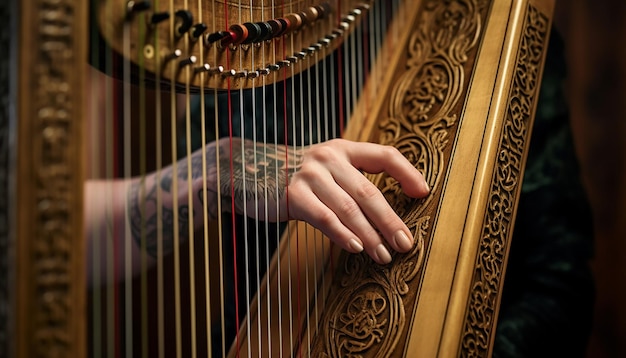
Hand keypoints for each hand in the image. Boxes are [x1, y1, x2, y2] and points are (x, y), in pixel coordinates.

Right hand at [225, 138, 428, 263]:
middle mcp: (329, 158)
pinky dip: (342, 234)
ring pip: (349, 208)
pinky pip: (324, 217)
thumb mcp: (326, 169)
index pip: (384, 155)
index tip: (424, 194)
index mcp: (343, 149)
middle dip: (390, 220)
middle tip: (406, 243)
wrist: (248, 171)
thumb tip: (387, 214)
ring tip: (384, 255)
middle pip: (369, 191)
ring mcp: (310, 175)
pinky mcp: (293, 195)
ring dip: (370, 235)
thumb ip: (352, 180)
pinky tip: (356, 248)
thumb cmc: (296, 176)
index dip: (408, 173)